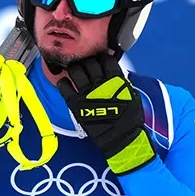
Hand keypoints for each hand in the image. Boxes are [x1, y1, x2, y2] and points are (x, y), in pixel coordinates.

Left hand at [57, 53, 155, 174]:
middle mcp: (100, 83)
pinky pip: (65, 87)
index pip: (105, 59)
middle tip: (85, 64)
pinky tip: (65, 82)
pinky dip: (63, 82)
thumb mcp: (131, 95)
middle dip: (87, 61)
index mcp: (116, 80)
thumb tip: (114, 73)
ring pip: (75, 70)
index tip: (99, 59)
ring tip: (75, 70)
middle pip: (88, 62)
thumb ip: (121, 82)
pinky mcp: (76, 104)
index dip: (101, 57)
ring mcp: (86, 93)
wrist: (119, 138)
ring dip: (74, 68)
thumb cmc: (128, 119)